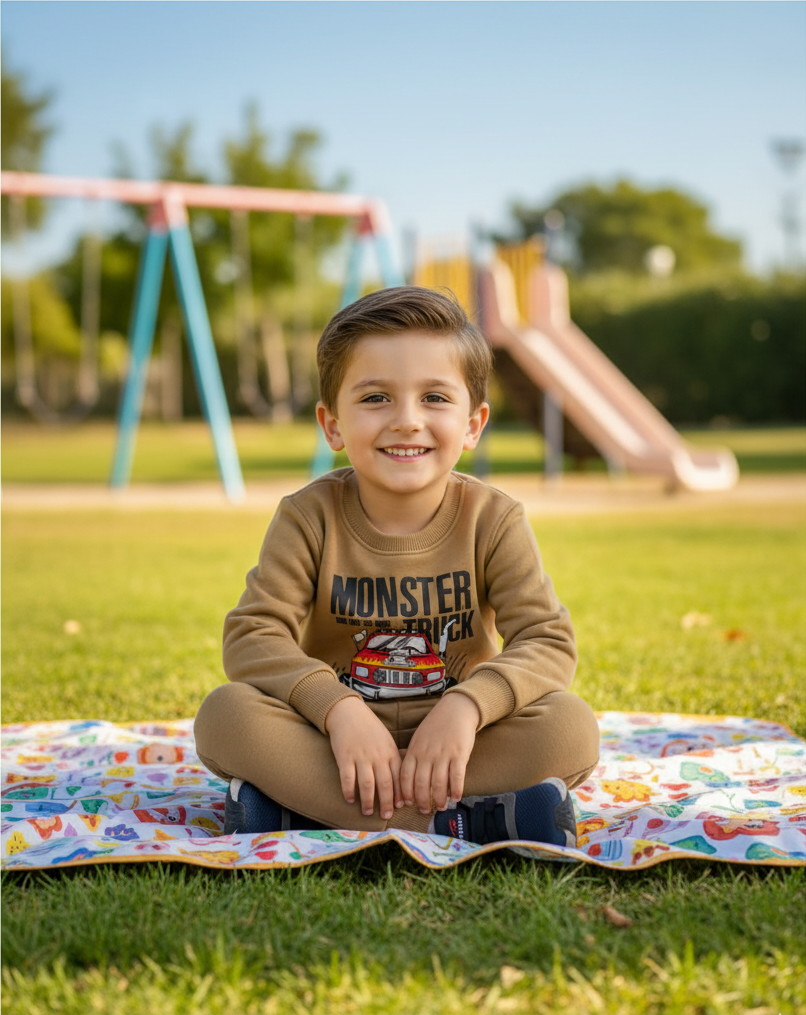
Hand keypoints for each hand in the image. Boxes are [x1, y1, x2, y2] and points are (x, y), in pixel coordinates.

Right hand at [325, 696, 402, 819]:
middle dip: (386, 802)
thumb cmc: (369, 728)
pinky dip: (349, 791)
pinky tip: (349, 799)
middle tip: (386, 816)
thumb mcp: (386, 741)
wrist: (348, 713)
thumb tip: (400, 782)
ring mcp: (361, 756)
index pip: (399, 776)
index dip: (400, 793)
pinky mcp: (345, 757)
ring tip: (367, 812)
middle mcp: (377, 755)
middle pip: (385, 784)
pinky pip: (348, 779)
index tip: (400, 807)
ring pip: (367, 785)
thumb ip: (392, 759)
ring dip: (368, 801)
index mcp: (390, 752)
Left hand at [400, 693, 479, 814]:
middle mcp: (427, 754)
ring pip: (438, 784)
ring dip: (439, 799)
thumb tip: (410, 779)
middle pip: (421, 784)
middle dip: (422, 801)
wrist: (456, 709)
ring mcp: (443, 754)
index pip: (405, 777)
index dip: (406, 793)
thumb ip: (414, 756)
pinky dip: (455, 790)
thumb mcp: (419, 738)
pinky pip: (456, 777)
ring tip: (441, 807)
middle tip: (425, 811)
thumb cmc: (436, 726)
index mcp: (414, 750)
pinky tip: (456, 798)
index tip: (408, 804)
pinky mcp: (459, 754)